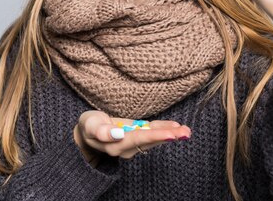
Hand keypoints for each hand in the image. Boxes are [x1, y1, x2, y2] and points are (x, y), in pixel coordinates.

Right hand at [73, 110, 190, 165]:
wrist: (86, 133)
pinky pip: (151, 133)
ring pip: (153, 138)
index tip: (172, 134)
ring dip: (170, 134)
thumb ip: (100, 130)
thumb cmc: (87, 127)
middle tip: (186, 132)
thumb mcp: (89, 125)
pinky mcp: (136, 136)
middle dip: (168, 136)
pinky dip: (163, 129)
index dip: (155, 136)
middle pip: (150, 141)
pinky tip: (175, 127)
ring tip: (186, 130)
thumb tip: (117, 134)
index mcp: (116, 145)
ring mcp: (133, 143)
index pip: (139, 139)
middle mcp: (127, 147)